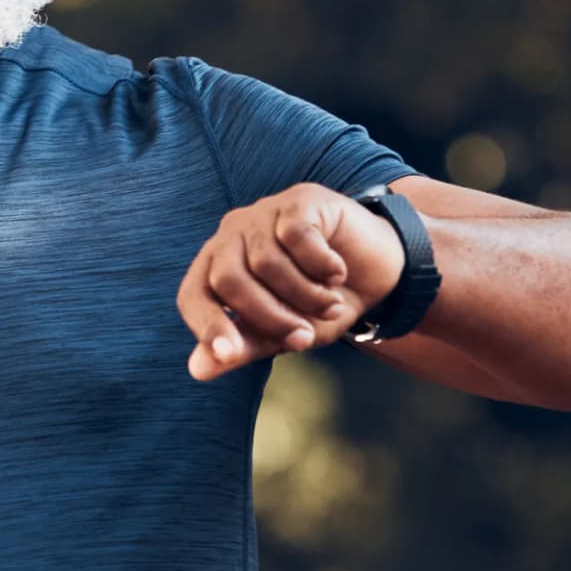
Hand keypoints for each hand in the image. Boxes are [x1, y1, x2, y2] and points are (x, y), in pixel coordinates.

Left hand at [177, 185, 407, 379]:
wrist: (377, 275)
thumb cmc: (321, 304)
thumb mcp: (283, 334)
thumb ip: (243, 347)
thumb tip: (197, 370)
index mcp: (217, 267)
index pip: (193, 295)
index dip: (207, 326)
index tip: (230, 355)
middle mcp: (233, 235)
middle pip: (230, 279)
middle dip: (270, 317)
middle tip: (305, 337)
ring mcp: (264, 213)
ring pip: (267, 262)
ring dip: (305, 296)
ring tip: (330, 306)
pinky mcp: (299, 200)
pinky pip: (297, 237)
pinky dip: (321, 266)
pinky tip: (337, 273)